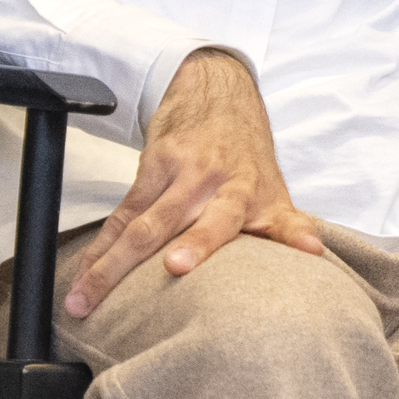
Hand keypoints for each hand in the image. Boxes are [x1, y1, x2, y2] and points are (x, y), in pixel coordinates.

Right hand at [61, 52, 326, 319]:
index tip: (185, 267)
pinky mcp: (148, 170)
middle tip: (125, 291)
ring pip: (135, 226)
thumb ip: (289, 227)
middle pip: (169, 226)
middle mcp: (209, 182)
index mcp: (245, 192)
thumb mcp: (275, 191)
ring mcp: (175, 175)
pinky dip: (97, 249)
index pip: (226, 222)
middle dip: (138, 262)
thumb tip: (317, 253)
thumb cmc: (248, 158)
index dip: (210, 244)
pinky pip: (119, 216)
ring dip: (104, 268)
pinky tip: (81, 277)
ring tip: (80, 302)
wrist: (219, 96)